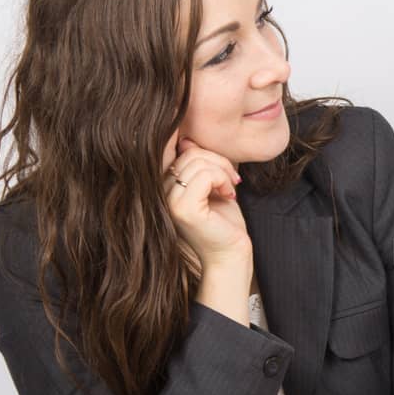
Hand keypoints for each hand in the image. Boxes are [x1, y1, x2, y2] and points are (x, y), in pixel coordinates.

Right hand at [163, 136, 249, 270]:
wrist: (231, 254)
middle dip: (219, 162)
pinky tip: (228, 195)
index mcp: (165, 186)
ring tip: (230, 190)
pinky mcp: (184, 209)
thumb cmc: (224, 222)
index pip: (180, 151)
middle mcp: (161, 193)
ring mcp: (170, 202)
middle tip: (232, 182)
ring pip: (198, 162)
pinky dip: (223, 180)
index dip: (207, 155)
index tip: (225, 173)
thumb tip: (186, 140)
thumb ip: (199, 165)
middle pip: (190, 154)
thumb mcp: (211, 186)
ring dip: (223, 172)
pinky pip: (205, 175)